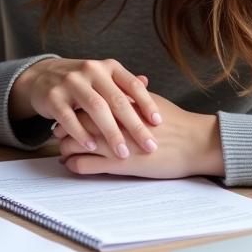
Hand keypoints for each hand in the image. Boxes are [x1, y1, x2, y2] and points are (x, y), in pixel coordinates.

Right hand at [9, 57, 160, 157]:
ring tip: (123, 153)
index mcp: (107, 67)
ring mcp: (70, 82)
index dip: (147, 103)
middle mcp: (90, 70)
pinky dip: (82, 134)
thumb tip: (148, 83)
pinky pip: (69, 118)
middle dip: (134, 125)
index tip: (158, 123)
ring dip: (111, 133)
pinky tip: (93, 147)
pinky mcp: (53, 97)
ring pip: (95, 108)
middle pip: (116, 99)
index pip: (132, 84)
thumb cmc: (81, 82)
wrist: (42, 75)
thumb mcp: (103, 77)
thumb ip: (123, 83)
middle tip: (149, 145)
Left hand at [55, 93, 224, 178]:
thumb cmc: (177, 122)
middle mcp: (113, 121)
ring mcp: (115, 143)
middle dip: (64, 127)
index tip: (67, 111)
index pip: (87, 102)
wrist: (195, 143)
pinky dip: (75, 165)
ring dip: (66, 147)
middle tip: (56, 131)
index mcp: (119, 103)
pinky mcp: (120, 165)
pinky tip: (71, 165)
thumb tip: (125, 86)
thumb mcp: (151, 101)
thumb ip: (133, 94)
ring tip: (62, 150)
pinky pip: (87, 165)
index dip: (73, 108)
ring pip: (77, 143)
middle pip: (77, 121)